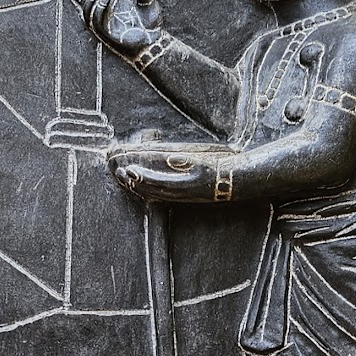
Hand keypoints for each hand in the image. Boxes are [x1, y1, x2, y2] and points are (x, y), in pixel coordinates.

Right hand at [67, 0, 163, 58]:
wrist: (153, 42)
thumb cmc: (152, 25)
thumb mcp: (150, 4)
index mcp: (113, 6)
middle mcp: (106, 16)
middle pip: (86, 4)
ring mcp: (106, 25)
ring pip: (88, 13)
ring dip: (92, 1)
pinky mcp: (107, 33)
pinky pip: (98, 22)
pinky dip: (100, 9)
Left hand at [108, 143, 222, 203]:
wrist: (234, 182)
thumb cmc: (219, 169)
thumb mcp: (203, 162)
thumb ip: (185, 161)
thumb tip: (170, 158)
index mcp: (184, 184)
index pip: (156, 181)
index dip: (141, 176)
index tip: (129, 170)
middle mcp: (181, 193)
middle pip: (152, 190)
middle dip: (135, 182)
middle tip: (120, 173)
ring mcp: (182, 197)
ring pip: (155, 194)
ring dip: (139, 188)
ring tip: (126, 179)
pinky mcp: (184, 197)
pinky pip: (162, 196)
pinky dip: (149, 191)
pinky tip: (143, 187)